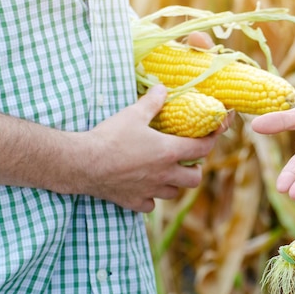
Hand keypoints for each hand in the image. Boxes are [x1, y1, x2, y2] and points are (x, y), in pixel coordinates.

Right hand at [76, 84, 229, 212]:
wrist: (82, 163)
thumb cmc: (110, 137)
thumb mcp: (133, 114)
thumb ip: (152, 102)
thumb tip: (163, 88)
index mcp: (169, 152)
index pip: (203, 149)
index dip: (211, 140)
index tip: (212, 135)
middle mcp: (164, 175)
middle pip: (195, 179)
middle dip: (196, 169)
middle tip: (188, 160)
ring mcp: (150, 190)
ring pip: (174, 193)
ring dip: (175, 183)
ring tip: (167, 172)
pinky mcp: (133, 201)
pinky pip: (150, 205)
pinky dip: (151, 197)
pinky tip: (144, 188)